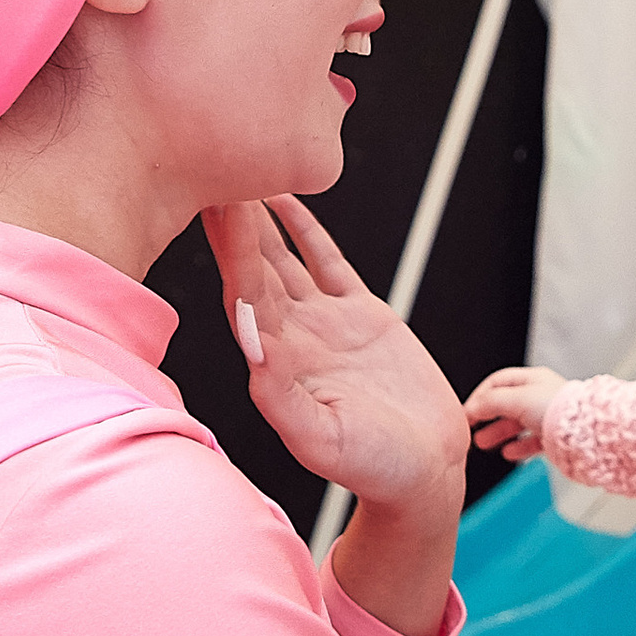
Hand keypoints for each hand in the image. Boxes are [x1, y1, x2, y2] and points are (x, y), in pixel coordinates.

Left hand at [205, 196, 465, 511]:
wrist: (423, 471)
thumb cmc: (374, 468)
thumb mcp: (327, 442)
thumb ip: (287, 404)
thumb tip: (255, 359)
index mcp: (278, 361)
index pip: (245, 293)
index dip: (230, 248)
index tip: (215, 204)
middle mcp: (293, 336)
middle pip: (254, 265)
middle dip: (235, 220)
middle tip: (212, 164)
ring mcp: (324, 323)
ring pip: (284, 257)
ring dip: (260, 218)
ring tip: (239, 171)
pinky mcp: (361, 317)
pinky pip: (327, 263)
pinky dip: (306, 230)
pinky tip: (288, 200)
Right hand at [467, 362, 571, 461]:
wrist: (585, 432)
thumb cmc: (558, 409)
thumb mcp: (516, 399)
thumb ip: (490, 403)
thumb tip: (471, 409)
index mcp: (532, 379)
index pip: (497, 382)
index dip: (479, 396)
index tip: (466, 412)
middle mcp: (540, 395)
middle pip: (505, 403)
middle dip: (486, 416)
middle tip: (471, 428)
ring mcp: (547, 416)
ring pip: (516, 423)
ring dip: (498, 433)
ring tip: (483, 443)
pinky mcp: (554, 436)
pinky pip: (531, 441)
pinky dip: (517, 447)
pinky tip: (509, 453)